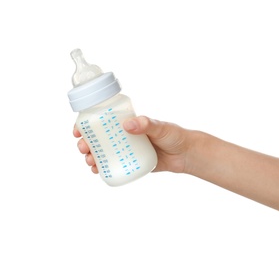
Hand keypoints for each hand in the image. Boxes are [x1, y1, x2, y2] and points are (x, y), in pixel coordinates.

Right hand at [73, 116, 191, 173]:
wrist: (185, 154)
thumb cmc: (174, 135)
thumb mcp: (161, 126)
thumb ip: (147, 124)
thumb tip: (128, 124)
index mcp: (128, 123)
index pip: (103, 121)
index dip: (87, 124)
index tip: (78, 129)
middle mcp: (124, 136)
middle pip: (99, 138)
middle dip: (86, 143)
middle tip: (84, 148)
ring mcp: (127, 150)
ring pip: (104, 153)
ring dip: (92, 156)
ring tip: (90, 162)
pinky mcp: (131, 162)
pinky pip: (114, 165)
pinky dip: (104, 167)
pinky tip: (98, 171)